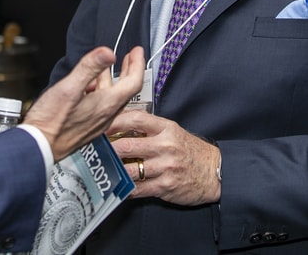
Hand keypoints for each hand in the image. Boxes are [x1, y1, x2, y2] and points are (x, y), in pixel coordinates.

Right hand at [24, 46, 144, 161]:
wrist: (39, 148)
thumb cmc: (50, 121)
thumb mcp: (69, 87)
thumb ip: (89, 68)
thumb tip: (107, 52)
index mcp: (105, 104)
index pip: (133, 82)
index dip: (138, 64)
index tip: (137, 51)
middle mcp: (105, 115)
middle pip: (126, 90)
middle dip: (130, 70)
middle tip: (131, 56)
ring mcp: (97, 122)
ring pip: (112, 97)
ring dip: (114, 79)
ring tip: (109, 66)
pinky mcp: (87, 126)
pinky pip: (102, 105)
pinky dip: (102, 90)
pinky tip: (91, 86)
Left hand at [107, 111, 221, 205]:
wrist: (215, 172)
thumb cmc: (190, 150)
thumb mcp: (172, 131)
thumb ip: (148, 127)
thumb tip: (120, 122)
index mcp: (166, 128)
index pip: (136, 119)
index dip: (114, 121)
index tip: (99, 125)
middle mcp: (166, 146)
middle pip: (127, 145)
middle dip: (107, 149)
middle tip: (92, 149)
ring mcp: (165, 167)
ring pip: (129, 169)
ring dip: (113, 169)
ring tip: (100, 167)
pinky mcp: (165, 186)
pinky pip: (138, 189)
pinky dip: (124, 188)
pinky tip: (116, 185)